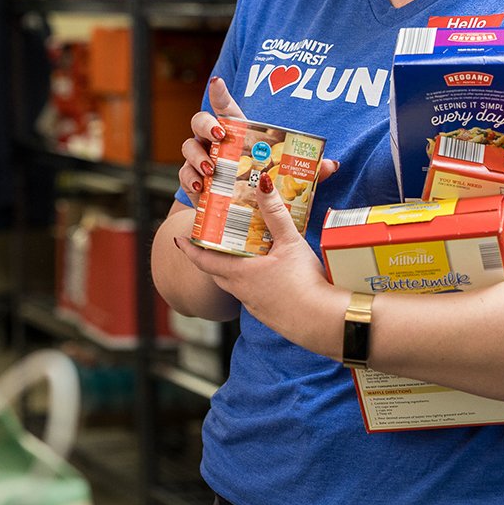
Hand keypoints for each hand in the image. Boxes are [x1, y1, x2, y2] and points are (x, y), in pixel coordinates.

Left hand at [174, 170, 344, 358]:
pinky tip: (267, 274)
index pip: (204, 261)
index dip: (190, 250)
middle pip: (217, 273)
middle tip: (211, 242)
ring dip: (232, 270)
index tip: (179, 240)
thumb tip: (263, 183)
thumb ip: (275, 213)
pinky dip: (251, 282)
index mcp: (240, 274)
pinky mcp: (269, 314)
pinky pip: (251, 295)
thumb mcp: (290, 242)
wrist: (324, 321)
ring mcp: (255, 305)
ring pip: (234, 285)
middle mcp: (242, 291)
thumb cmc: (305, 282)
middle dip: (210, 257)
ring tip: (240, 253)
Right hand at [177, 76, 339, 198]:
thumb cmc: (261, 183)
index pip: (225, 107)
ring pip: (188, 147)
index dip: (219, 92)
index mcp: (236, 132)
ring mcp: (200, 158)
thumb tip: (333, 164)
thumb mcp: (285, 174)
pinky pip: (185, 175)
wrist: (239, 212)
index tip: (217, 82)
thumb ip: (307, 168)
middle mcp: (213, 141)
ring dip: (197, 156)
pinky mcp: (193, 181)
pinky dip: (190, 180)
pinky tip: (201, 187)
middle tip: (220, 136)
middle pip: (200, 121)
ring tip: (211, 170)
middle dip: (206, 125)